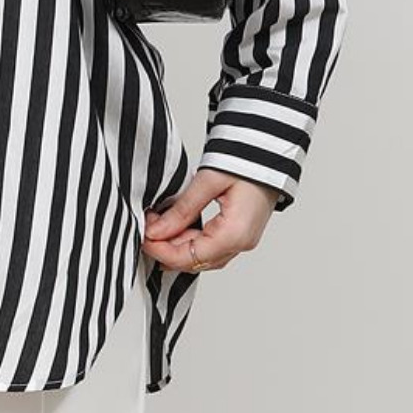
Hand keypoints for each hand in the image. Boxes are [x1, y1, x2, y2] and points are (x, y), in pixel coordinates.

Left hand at [141, 168, 284, 271]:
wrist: (269, 151)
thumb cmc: (246, 161)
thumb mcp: (208, 181)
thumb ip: (182, 209)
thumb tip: (156, 230)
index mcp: (235, 234)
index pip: (190, 257)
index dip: (162, 251)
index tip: (143, 237)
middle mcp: (241, 243)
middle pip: (196, 261)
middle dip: (166, 249)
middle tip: (146, 228)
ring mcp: (242, 239)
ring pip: (202, 256)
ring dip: (177, 245)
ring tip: (157, 225)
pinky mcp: (240, 232)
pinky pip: (211, 247)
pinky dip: (190, 240)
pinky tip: (174, 227)